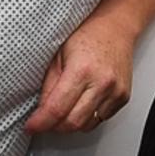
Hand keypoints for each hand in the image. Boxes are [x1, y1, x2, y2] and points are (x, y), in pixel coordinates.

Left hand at [23, 16, 134, 133]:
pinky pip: (101, 119)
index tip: (31, 126)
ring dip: (71, 123)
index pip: (57, 108)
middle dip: (54, 127)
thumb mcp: (58, 56)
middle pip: (73, 123)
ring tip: (64, 108)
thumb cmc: (87, 36)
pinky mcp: (123, 98)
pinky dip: (88, 117)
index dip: (41, 122)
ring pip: (87, 125)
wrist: (115, 28)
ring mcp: (115, 92)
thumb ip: (49, 85)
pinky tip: (82, 103)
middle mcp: (101, 83)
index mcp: (81, 70)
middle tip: (44, 121)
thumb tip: (41, 110)